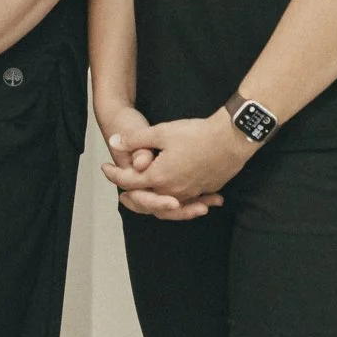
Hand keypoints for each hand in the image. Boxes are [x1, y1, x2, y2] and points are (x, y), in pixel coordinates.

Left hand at [103, 112, 254, 213]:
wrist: (231, 140)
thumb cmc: (195, 135)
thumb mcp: (161, 132)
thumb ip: (135, 139)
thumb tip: (113, 142)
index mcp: (158, 177)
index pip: (129, 181)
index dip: (114, 175)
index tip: (105, 168)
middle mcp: (173, 190)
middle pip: (147, 200)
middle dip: (132, 197)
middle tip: (122, 194)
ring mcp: (191, 192)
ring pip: (168, 205)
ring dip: (155, 203)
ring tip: (149, 198)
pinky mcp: (205, 190)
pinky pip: (188, 201)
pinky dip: (179, 202)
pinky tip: (179, 197)